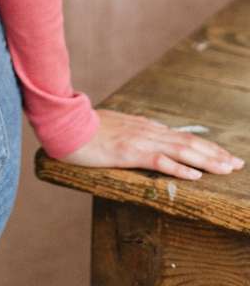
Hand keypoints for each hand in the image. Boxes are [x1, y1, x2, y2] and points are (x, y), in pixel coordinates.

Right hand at [58, 109, 244, 179]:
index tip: (224, 155)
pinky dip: (180, 168)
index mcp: (144, 127)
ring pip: (181, 150)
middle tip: (237, 163)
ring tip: (227, 168)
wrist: (66, 122)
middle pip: (188, 142)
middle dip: (215, 154)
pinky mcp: (129, 152)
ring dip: (207, 160)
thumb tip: (145, 140)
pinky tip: (195, 176)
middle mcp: (147, 131)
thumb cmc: (85, 128)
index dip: (205, 146)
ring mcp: (140, 140)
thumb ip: (132, 134)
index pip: (182, 136)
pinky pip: (160, 160)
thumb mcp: (114, 129)